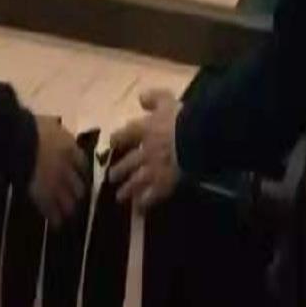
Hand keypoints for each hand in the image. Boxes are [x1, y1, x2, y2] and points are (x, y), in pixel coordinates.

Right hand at [30, 116, 87, 226]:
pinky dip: (54, 218)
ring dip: (69, 208)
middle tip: (76, 198)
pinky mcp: (42, 196)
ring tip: (68, 214)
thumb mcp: (49, 125)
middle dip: (78, 193)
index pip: (82, 164)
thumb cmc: (31, 128)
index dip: (82, 172)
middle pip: (79, 186)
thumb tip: (55, 130)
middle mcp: (67, 169)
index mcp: (70, 149)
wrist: (19, 140)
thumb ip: (56, 132)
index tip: (81, 176)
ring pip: (69, 202)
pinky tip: (56, 224)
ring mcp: (55, 184)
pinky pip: (51, 211)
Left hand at [109, 90, 181, 212]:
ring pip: (136, 181)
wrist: (194, 140)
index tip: (113, 143)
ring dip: (127, 189)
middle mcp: (144, 151)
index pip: (126, 134)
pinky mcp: (163, 185)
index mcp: (144, 130)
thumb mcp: (167, 100)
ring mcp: (152, 170)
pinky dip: (144, 202)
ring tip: (120, 197)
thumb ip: (154, 98)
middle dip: (119, 170)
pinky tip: (139, 208)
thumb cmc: (182, 118)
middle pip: (128, 162)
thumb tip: (141, 98)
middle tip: (111, 177)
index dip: (118, 139)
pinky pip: (151, 196)